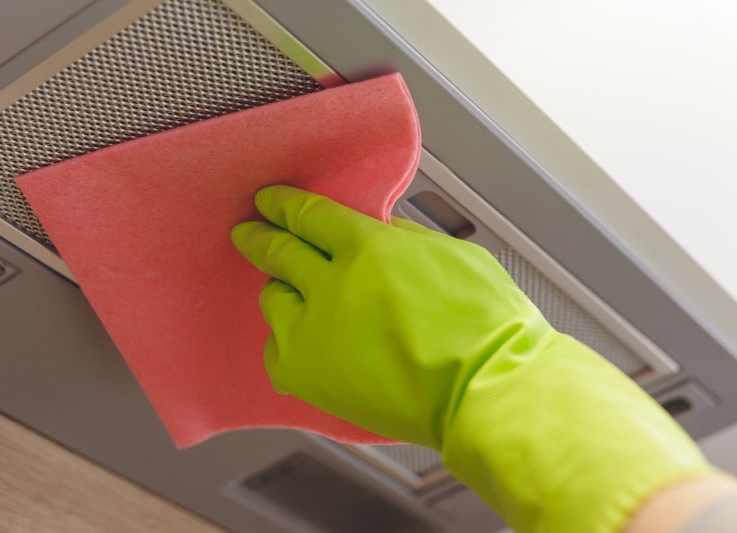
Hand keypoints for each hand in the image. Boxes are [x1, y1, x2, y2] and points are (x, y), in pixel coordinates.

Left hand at [231, 185, 715, 531]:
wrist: (487, 390)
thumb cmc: (485, 328)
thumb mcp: (451, 255)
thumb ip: (403, 240)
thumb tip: (379, 231)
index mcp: (368, 247)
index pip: (309, 215)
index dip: (283, 205)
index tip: (270, 202)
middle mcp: (331, 285)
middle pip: (279, 251)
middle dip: (260, 238)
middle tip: (249, 233)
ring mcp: (313, 331)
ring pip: (274, 299)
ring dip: (282, 292)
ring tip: (293, 296)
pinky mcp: (307, 375)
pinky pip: (278, 350)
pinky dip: (288, 343)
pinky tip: (307, 343)